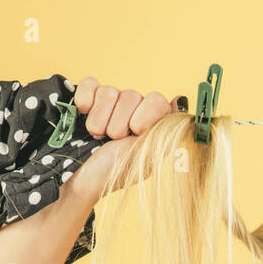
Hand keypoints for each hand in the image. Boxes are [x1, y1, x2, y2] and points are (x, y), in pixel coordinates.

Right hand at [63, 78, 184, 205]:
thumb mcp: (146, 158)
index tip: (136, 131)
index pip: (158, 100)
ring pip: (109, 91)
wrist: (80, 179)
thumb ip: (164, 131)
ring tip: (98, 136)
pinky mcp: (88, 99)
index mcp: (152, 125)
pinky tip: (84, 113)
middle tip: (114, 139)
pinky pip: (90, 84)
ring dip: (101, 119)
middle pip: (131, 95)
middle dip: (119, 122)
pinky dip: (86, 99)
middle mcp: (134, 111)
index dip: (147, 114)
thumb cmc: (115, 173)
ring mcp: (111, 104)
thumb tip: (182, 104)